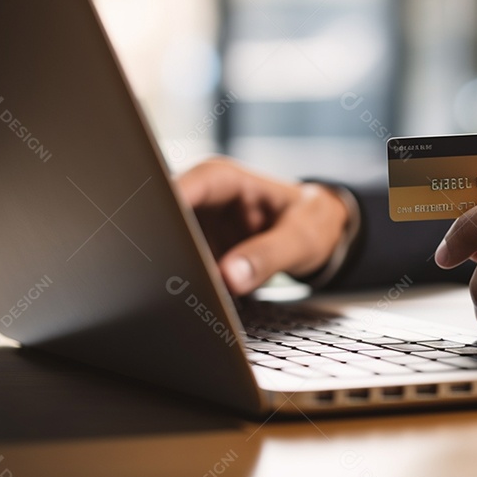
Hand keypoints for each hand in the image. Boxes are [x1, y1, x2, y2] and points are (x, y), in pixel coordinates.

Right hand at [176, 158, 348, 294]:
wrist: (317, 233)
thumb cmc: (310, 222)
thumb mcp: (300, 238)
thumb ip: (268, 255)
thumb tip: (229, 277)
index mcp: (224, 180)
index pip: (182, 187)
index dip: (164, 210)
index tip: (159, 239)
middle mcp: (203, 200)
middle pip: (165, 218)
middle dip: (163, 246)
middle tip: (172, 276)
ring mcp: (197, 228)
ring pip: (169, 247)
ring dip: (174, 269)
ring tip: (189, 290)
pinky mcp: (199, 253)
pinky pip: (182, 267)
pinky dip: (187, 282)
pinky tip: (198, 297)